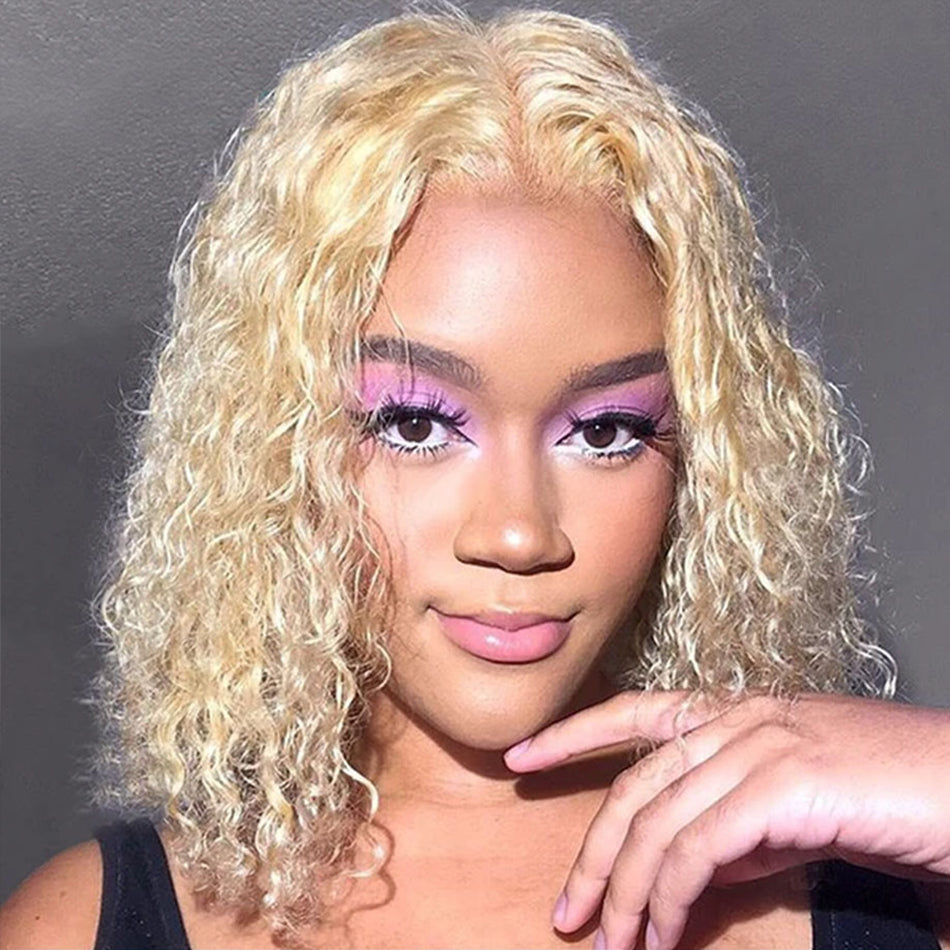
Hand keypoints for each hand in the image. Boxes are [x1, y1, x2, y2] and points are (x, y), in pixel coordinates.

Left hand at [504, 690, 949, 949]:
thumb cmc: (889, 798)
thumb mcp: (793, 812)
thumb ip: (734, 826)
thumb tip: (682, 867)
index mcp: (736, 714)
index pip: (636, 712)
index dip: (573, 733)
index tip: (521, 757)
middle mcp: (739, 721)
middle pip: (635, 786)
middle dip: (594, 853)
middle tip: (570, 912)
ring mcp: (758, 747)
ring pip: (657, 822)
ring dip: (627, 893)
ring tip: (614, 944)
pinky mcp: (780, 785)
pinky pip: (696, 849)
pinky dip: (668, 898)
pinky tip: (662, 936)